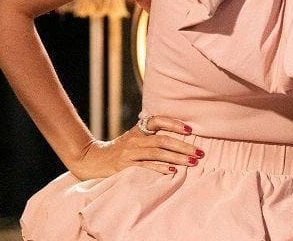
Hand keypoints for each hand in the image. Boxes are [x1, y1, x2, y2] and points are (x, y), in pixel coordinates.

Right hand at [67, 115, 201, 180]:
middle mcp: (135, 139)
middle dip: (184, 146)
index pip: (158, 121)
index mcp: (139, 130)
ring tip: (192, 162)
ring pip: (158, 153)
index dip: (174, 124)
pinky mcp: (125, 166)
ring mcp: (130, 153)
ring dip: (177, 158)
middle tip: (200, 152)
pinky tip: (173, 171)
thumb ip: (150, 135)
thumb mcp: (133, 138)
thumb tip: (177, 135)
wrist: (93, 160)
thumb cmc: (119, 150)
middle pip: (163, 140)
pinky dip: (160, 168)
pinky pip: (146, 166)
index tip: (190, 130)